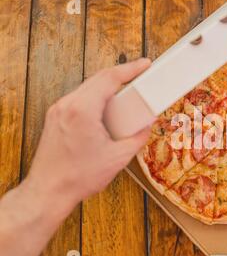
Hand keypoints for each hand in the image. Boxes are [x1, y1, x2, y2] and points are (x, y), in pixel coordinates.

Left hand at [23, 58, 151, 213]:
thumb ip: (138, 137)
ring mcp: (58, 110)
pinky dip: (96, 97)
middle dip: (121, 75)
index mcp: (83, 111)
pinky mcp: (56, 117)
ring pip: (87, 87)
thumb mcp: (118, 158)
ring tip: (126, 93)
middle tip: (140, 77)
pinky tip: (107, 107)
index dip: (130, 69)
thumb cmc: (78, 177)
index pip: (109, 78)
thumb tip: (147, 125)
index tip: (145, 65)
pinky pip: (79, 99)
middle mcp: (67, 105)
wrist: (49, 191)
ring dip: (108, 86)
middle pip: (98, 79)